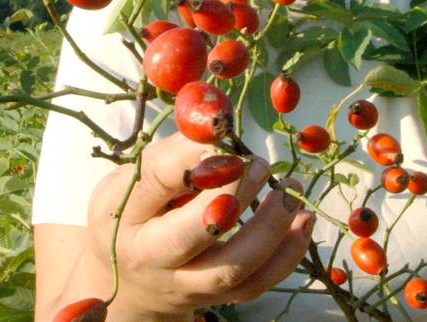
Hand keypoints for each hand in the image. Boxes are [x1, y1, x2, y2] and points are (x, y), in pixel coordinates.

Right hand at [55, 133, 314, 321]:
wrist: (123, 283)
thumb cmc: (130, 213)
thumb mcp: (129, 178)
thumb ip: (169, 155)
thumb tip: (216, 126)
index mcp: (125, 213)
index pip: (157, 179)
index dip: (193, 155)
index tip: (223, 137)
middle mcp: (152, 256)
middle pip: (194, 234)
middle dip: (234, 194)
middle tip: (258, 165)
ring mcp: (185, 284)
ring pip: (232, 268)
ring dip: (270, 227)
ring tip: (290, 190)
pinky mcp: (214, 300)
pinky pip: (255, 285)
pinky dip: (286, 255)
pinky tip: (302, 222)